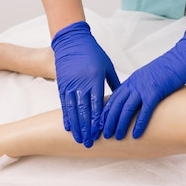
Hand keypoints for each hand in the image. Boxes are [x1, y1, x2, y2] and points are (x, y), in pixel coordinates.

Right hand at [51, 21, 120, 147]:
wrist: (72, 41)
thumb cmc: (93, 53)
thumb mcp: (107, 66)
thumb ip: (115, 83)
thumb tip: (124, 99)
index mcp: (95, 79)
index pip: (96, 104)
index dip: (97, 120)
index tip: (100, 133)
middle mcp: (81, 83)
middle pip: (83, 110)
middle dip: (86, 128)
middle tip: (89, 143)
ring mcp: (69, 85)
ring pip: (72, 110)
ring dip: (76, 126)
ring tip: (79, 139)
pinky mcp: (62, 85)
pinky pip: (63, 104)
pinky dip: (66, 117)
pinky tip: (68, 127)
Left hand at [102, 27, 185, 139]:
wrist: (182, 57)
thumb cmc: (170, 67)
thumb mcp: (151, 76)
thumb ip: (143, 86)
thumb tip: (140, 99)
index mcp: (133, 80)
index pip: (114, 98)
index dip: (106, 111)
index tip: (100, 123)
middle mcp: (135, 84)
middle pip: (116, 104)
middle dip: (108, 121)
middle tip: (104, 134)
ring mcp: (144, 87)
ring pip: (126, 108)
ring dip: (120, 124)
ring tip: (116, 137)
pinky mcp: (156, 91)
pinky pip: (145, 110)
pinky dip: (139, 124)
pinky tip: (136, 134)